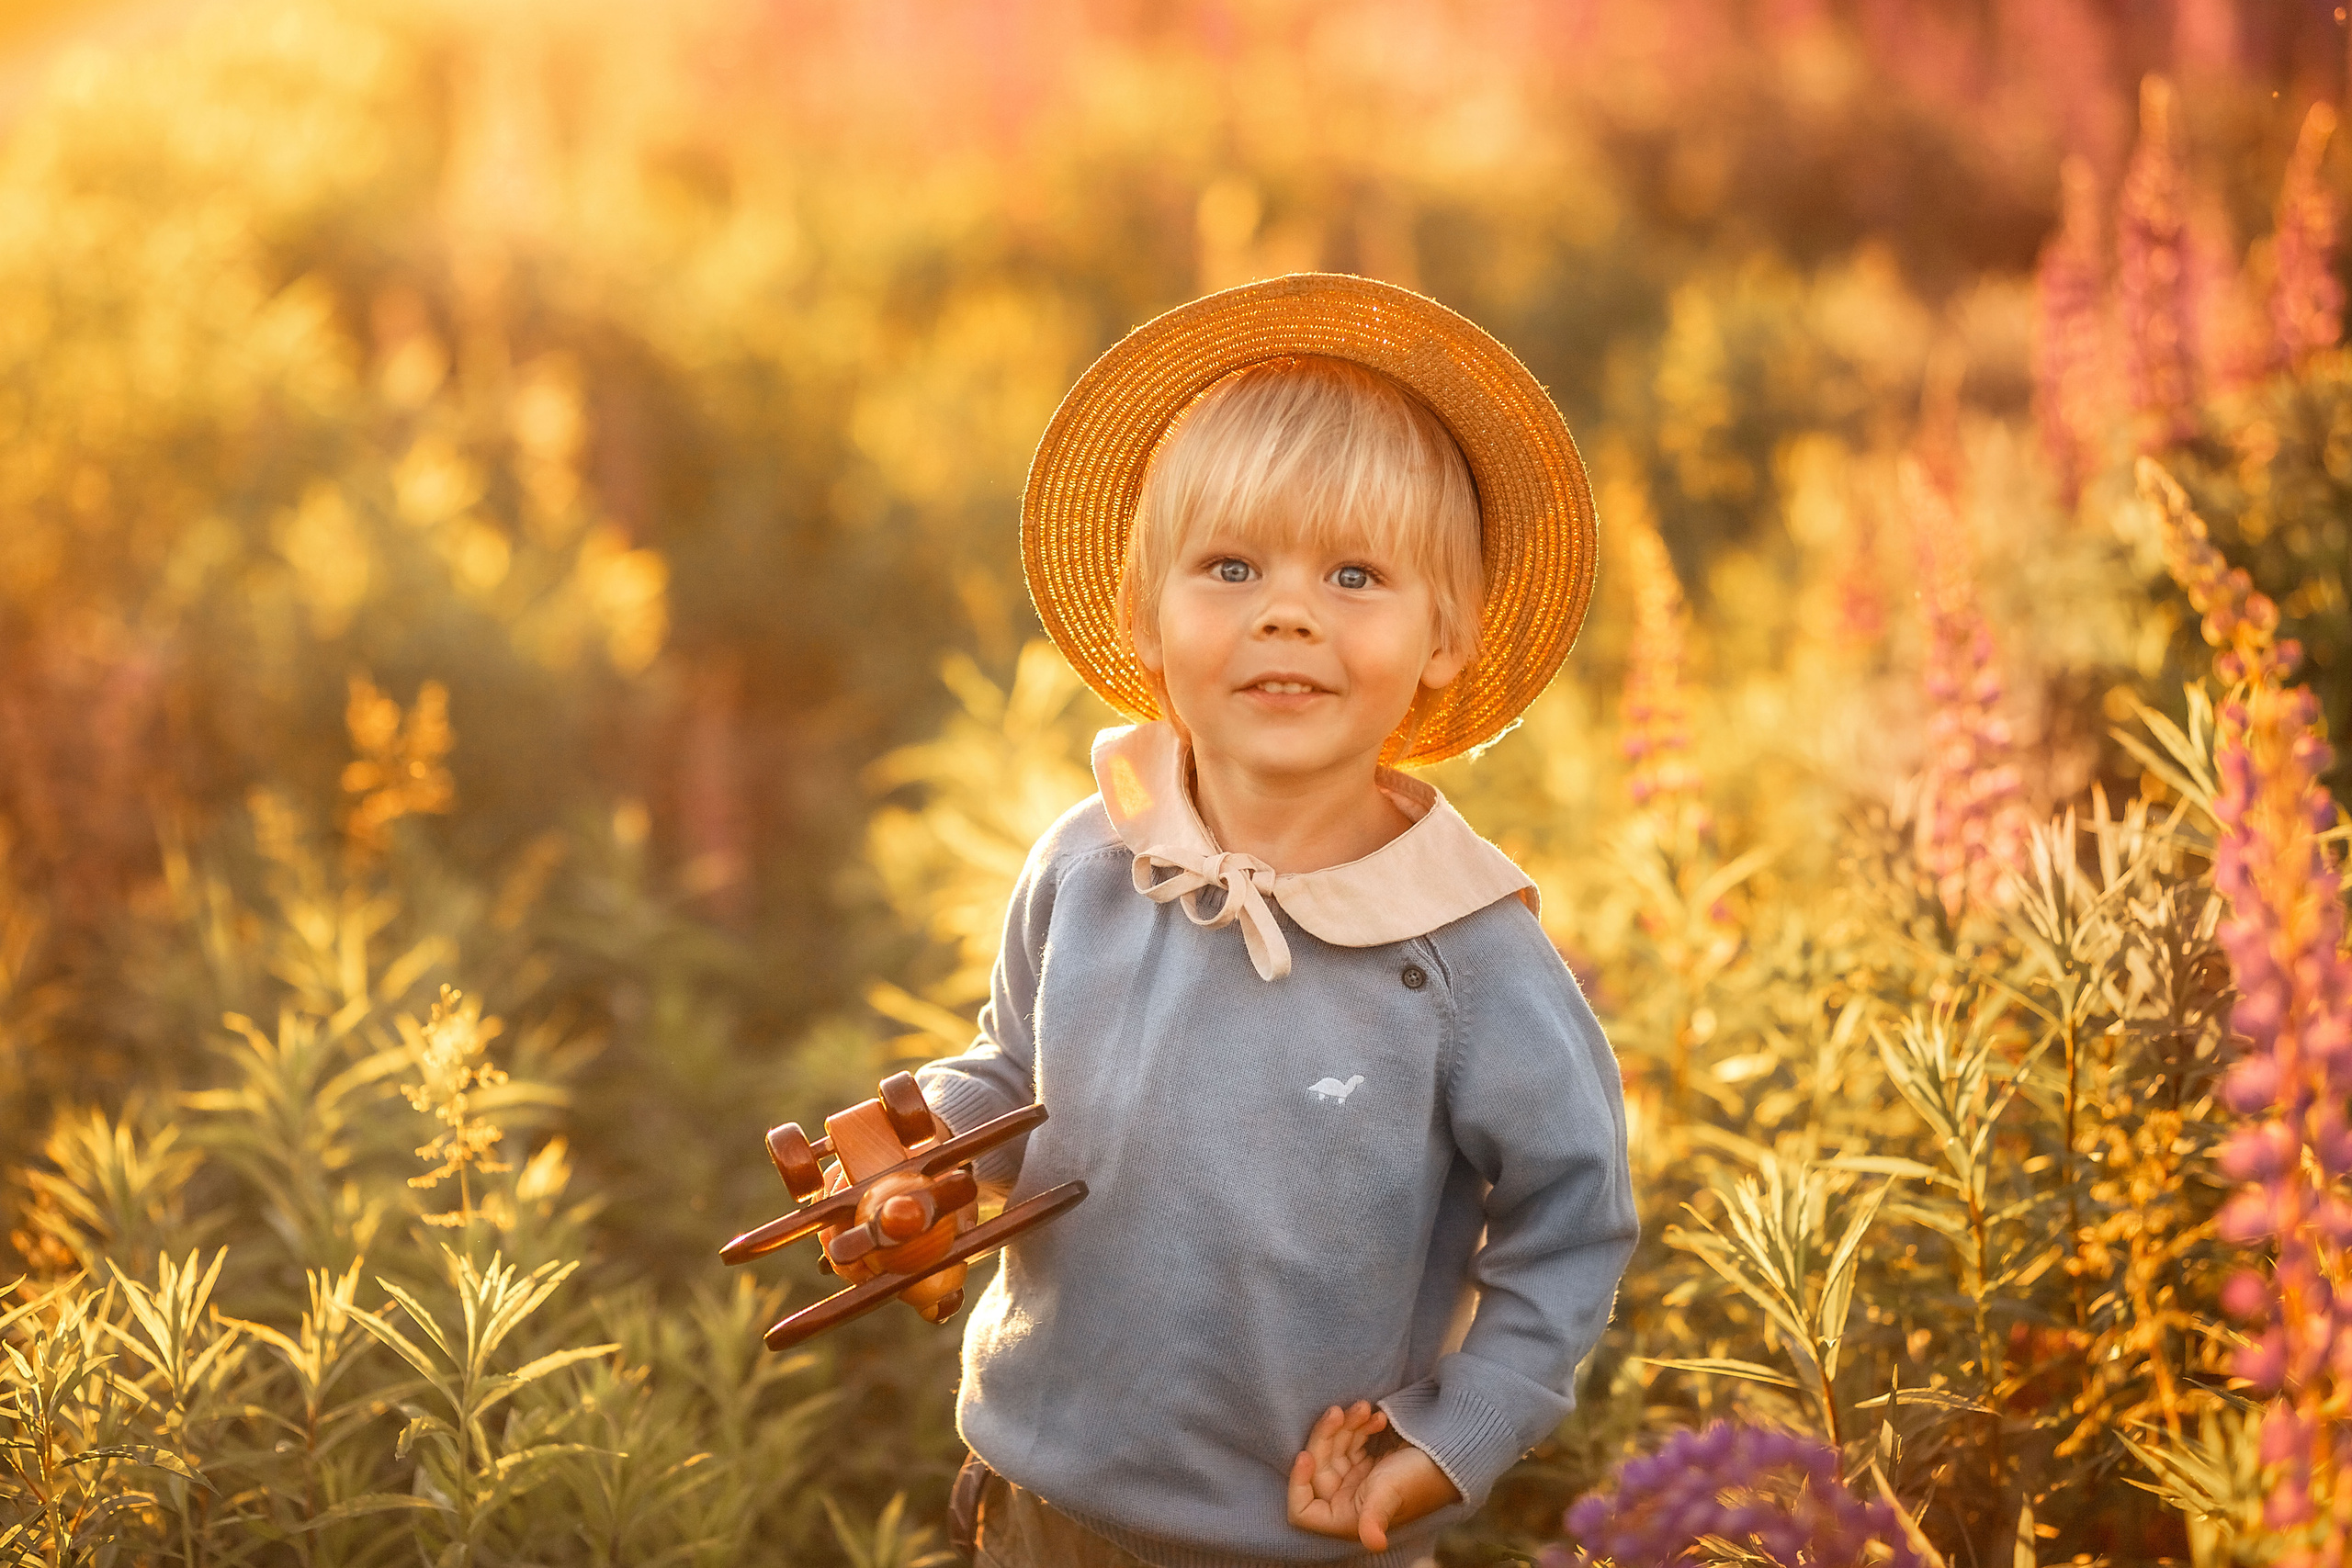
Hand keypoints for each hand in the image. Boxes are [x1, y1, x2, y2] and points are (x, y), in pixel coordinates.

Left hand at [1286, 1403, 1460, 1551]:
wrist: (1453, 1453)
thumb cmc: (1420, 1477)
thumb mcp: (1391, 1493)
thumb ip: (1375, 1517)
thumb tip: (1375, 1544)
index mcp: (1346, 1519)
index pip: (1302, 1511)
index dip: (1298, 1484)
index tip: (1305, 1454)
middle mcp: (1347, 1502)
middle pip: (1316, 1470)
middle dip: (1327, 1438)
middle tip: (1341, 1411)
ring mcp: (1356, 1481)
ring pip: (1332, 1450)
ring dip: (1345, 1425)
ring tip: (1365, 1408)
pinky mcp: (1367, 1462)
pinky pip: (1349, 1441)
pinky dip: (1357, 1425)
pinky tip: (1376, 1415)